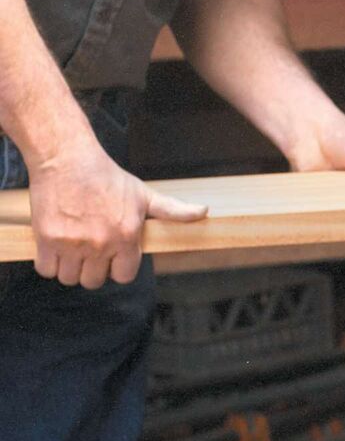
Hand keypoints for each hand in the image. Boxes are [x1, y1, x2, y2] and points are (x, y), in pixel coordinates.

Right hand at [29, 138, 207, 287]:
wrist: (68, 159)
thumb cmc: (107, 177)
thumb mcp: (144, 195)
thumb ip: (173, 210)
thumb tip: (203, 212)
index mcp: (126, 237)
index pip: (123, 276)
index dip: (117, 268)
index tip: (111, 257)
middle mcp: (101, 244)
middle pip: (94, 281)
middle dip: (93, 270)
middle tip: (89, 252)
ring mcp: (72, 243)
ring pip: (70, 278)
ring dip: (70, 269)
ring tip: (72, 250)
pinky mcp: (47, 239)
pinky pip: (46, 269)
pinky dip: (48, 263)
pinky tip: (54, 249)